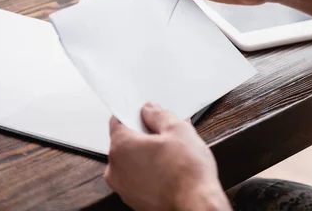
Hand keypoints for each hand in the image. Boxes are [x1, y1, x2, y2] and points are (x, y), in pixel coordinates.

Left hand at [104, 103, 230, 210]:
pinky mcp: (135, 200)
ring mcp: (124, 187)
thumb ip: (159, 115)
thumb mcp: (178, 129)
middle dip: (146, 135)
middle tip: (168, 133)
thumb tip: (150, 110)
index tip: (149, 114)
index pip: (118, 120)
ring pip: (133, 161)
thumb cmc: (187, 172)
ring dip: (149, 154)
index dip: (135, 114)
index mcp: (122, 146)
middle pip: (126, 141)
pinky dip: (151, 171)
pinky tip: (171, 168)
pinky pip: (139, 177)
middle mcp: (116, 169)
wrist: (196, 204)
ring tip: (173, 153)